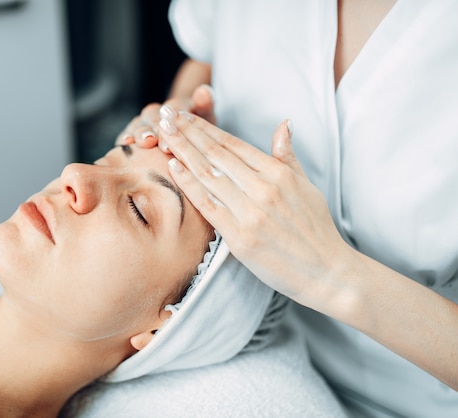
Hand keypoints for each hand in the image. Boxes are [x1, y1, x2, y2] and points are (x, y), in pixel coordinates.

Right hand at [115, 85, 215, 150]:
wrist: (184, 132)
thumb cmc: (196, 126)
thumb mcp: (205, 114)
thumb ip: (205, 103)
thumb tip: (205, 90)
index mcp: (174, 107)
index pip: (172, 112)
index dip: (170, 123)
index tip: (171, 136)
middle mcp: (156, 112)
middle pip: (152, 118)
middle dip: (150, 129)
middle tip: (150, 140)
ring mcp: (143, 122)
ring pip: (137, 124)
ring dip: (136, 133)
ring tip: (133, 141)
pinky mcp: (133, 134)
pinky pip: (127, 134)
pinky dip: (124, 137)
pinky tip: (123, 143)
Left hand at [158, 108, 350, 305]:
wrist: (328, 273)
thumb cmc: (316, 230)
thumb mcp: (307, 186)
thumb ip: (288, 156)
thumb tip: (284, 124)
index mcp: (278, 174)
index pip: (232, 144)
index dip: (204, 127)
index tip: (184, 115)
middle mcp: (263, 188)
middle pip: (215, 153)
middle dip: (186, 132)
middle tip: (165, 114)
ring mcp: (251, 212)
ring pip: (208, 174)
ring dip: (181, 151)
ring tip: (162, 133)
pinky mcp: (240, 236)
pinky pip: (208, 205)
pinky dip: (188, 184)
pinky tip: (172, 167)